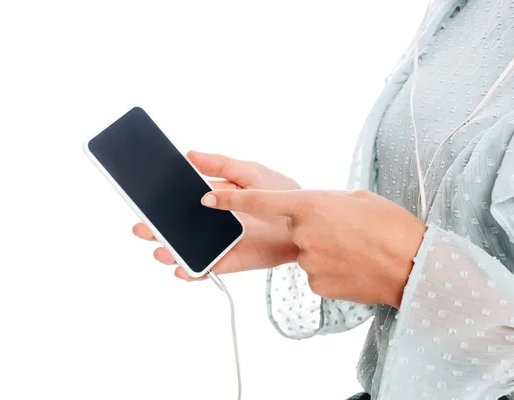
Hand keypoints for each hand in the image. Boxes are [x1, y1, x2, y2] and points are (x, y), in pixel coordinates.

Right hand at [132, 151, 300, 280]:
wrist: (308, 220)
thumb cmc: (282, 193)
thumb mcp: (250, 172)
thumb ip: (221, 165)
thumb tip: (190, 155)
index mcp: (214, 198)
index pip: (181, 200)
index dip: (162, 200)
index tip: (143, 198)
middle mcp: (212, 222)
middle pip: (177, 227)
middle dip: (156, 228)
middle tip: (142, 226)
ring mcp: (221, 243)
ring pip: (187, 249)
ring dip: (170, 251)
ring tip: (159, 249)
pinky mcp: (233, 260)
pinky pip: (208, 268)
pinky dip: (194, 271)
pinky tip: (182, 269)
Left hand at [201, 189, 426, 307]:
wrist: (414, 265)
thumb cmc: (391, 226)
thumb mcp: (356, 199)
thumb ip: (324, 203)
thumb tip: (312, 213)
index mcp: (311, 204)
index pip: (260, 201)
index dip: (230, 200)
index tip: (206, 198)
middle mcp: (303, 233)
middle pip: (293, 230)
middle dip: (311, 229)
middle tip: (344, 231)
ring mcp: (307, 261)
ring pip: (305, 252)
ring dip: (323, 249)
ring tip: (354, 249)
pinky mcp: (315, 284)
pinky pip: (314, 272)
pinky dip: (329, 268)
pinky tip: (351, 266)